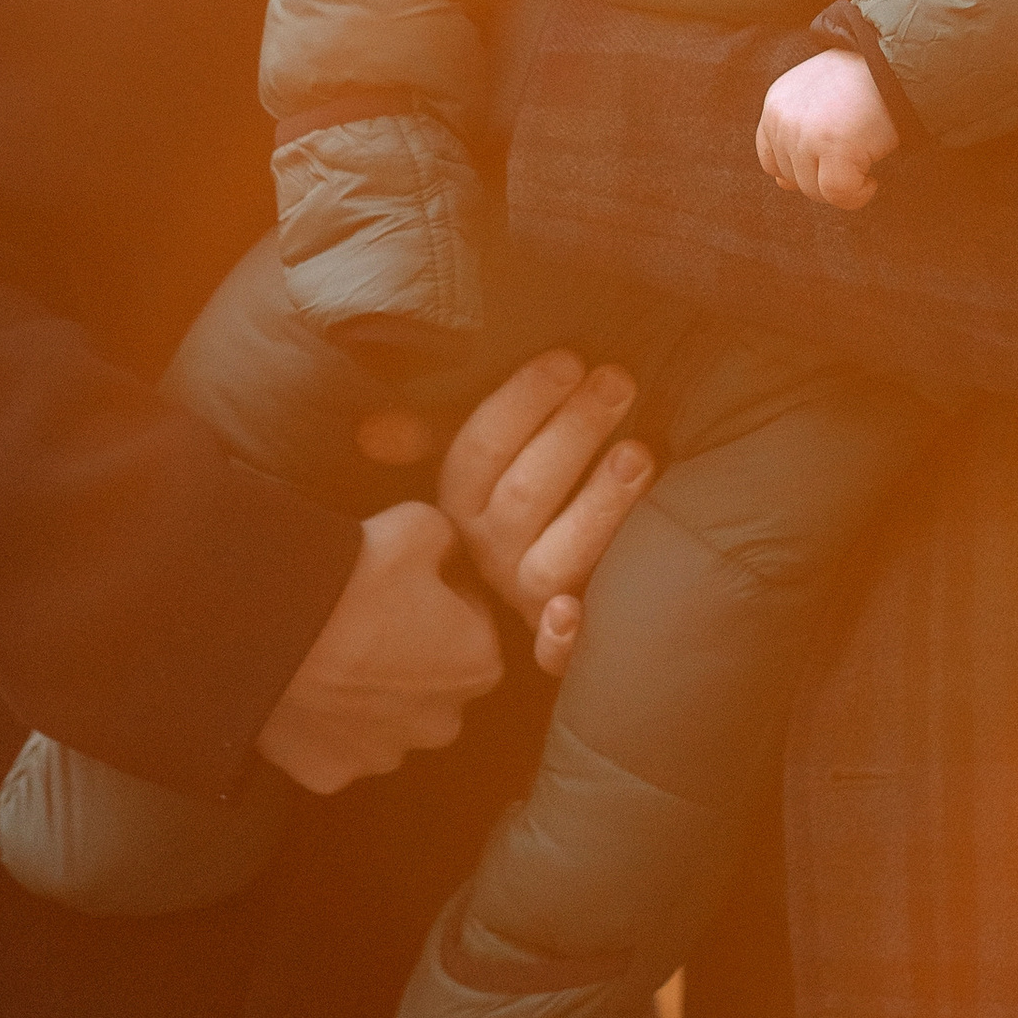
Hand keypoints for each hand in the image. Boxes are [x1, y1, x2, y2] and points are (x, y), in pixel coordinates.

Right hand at [255, 501, 502, 794]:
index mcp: (478, 665)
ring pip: (384, 720)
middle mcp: (442, 724)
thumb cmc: (352, 576)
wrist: (266, 625)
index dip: (440, 602)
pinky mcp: (331, 774)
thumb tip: (447, 555)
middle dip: (408, 657)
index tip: (405, 586)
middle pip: (432, 684)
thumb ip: (450, 545)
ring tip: (328, 649)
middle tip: (364, 618)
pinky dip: (321, 723)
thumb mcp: (419, 527)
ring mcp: (383, 756)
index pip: (473, 628)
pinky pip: (333, 745)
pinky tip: (302, 685)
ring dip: (366, 694)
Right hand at [359, 353, 652, 678]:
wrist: (482, 616)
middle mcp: (486, 554)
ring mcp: (521, 599)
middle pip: (524, 495)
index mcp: (459, 507)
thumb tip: (378, 431)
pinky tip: (574, 612)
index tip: (569, 361)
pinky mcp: (553, 644)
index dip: (522, 403)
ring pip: (551, 562)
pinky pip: (551, 657)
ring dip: (595, 509)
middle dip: (572, 434)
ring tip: (639, 455)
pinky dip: (560, 641)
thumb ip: (427, 441)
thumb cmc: (501, 508)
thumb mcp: (467, 468)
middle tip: (618, 383)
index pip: (480, 448)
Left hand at [756, 46, 898, 210]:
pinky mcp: (834, 147)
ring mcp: (806, 134)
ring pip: (814, 190)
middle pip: (793, 179)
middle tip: (854, 159)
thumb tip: (783, 184)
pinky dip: (858, 196)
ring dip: (843, 188)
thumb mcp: (819, 98)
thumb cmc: (863, 83)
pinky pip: (838, 194)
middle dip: (825, 178)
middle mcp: (784, 119)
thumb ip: (795, 136)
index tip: (829, 164)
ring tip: (865, 165)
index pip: (770, 160)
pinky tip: (871, 181)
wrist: (897, 65)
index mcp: (777, 104)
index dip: (801, 171)